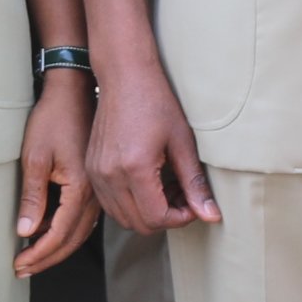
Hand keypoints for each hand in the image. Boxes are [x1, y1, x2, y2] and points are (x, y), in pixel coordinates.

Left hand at [14, 74, 98, 274]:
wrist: (75, 91)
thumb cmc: (54, 118)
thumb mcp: (35, 157)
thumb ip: (34, 198)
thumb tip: (27, 232)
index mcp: (80, 189)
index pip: (59, 234)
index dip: (38, 253)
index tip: (19, 265)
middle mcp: (96, 194)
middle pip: (73, 239)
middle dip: (47, 257)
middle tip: (23, 269)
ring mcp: (99, 189)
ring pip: (81, 231)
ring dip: (57, 247)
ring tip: (33, 257)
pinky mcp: (96, 183)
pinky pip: (84, 216)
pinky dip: (67, 230)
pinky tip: (49, 232)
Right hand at [89, 67, 218, 239]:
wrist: (124, 76)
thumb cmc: (155, 101)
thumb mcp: (183, 142)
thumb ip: (195, 183)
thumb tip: (210, 215)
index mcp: (135, 168)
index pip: (157, 218)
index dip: (180, 218)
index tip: (192, 204)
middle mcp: (110, 175)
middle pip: (139, 224)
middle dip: (165, 218)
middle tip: (182, 196)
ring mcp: (97, 174)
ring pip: (123, 218)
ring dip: (147, 213)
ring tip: (165, 188)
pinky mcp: (91, 169)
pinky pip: (110, 203)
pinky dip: (130, 203)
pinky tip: (147, 183)